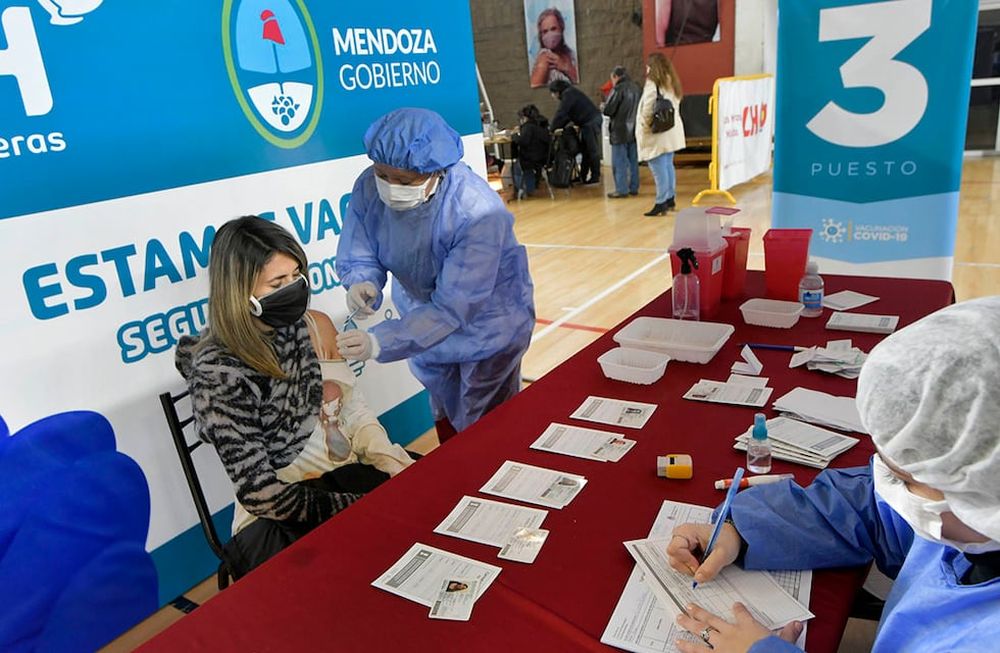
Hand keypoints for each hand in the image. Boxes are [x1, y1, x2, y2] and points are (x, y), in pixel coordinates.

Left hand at [337, 330, 374, 360]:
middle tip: (338, 344)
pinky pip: (356, 357)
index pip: (351, 333)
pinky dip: (348, 356)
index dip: (343, 336)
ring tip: (340, 351)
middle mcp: (364, 340)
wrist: (371, 345)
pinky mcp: (364, 356)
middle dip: (344, 343)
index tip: (337, 338)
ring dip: (346, 351)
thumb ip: (347, 335)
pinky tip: (344, 355)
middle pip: (354, 341)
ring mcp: (365, 349)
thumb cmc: (361, 339)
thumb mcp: (355, 333)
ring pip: (356, 350)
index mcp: (361, 333)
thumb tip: (338, 338)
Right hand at [346, 282, 378, 317]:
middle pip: (354, 305)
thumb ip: (372, 291)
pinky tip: (365, 316)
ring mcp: (349, 303)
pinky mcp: (351, 309)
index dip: (358, 301)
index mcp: (354, 289)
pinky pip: (353, 315)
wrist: (365, 291)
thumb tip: (372, 294)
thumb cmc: (367, 289)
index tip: (364, 306)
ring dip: (362, 314)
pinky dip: (359, 317)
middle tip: (372, 311)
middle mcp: (349, 296)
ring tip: (371, 313)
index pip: (354, 296)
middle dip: (364, 310)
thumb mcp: (372, 288)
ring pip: (353, 311)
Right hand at [666, 522, 740, 584]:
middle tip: (703, 565)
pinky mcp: (683, 551)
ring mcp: (681, 544)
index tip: (699, 564)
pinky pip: (681, 565)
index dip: (686, 561)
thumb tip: (698, 578)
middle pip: (674, 559)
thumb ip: (711, 567)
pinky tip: (701, 563)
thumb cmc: (727, 540)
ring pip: (676, 563)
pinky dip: (691, 568)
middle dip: (688, 567)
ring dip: (690, 568)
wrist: (731, 538)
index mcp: (686, 532)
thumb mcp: (723, 554)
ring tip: (704, 563)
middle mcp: (680, 537)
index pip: (674, 550)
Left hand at [675, 602, 802, 652]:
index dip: (738, 609)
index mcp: (747, 628)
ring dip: (688, 628)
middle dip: (699, 613)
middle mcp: (730, 634)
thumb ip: (788, 633)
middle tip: (687, 607)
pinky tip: (678, 645)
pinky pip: (698, 652)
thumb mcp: (784, 642)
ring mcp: (720, 646)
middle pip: (711, 620)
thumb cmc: (772, 651)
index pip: (742, 614)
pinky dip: (688, 649)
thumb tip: (798, 624)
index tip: (735, 605)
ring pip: (701, 634)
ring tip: (679, 622)